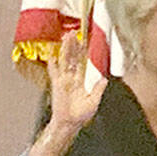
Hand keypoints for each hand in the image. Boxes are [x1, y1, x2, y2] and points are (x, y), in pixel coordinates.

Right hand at [29, 32, 108, 155]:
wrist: (69, 123)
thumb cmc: (81, 114)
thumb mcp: (94, 101)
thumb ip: (98, 89)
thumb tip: (105, 79)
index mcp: (83, 79)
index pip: (85, 61)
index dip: (86, 51)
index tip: (87, 40)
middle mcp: (73, 77)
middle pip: (74, 57)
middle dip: (74, 45)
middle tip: (74, 32)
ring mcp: (64, 79)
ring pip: (65, 60)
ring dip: (66, 49)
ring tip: (66, 37)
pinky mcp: (57, 84)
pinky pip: (54, 71)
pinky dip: (52, 64)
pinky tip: (52, 55)